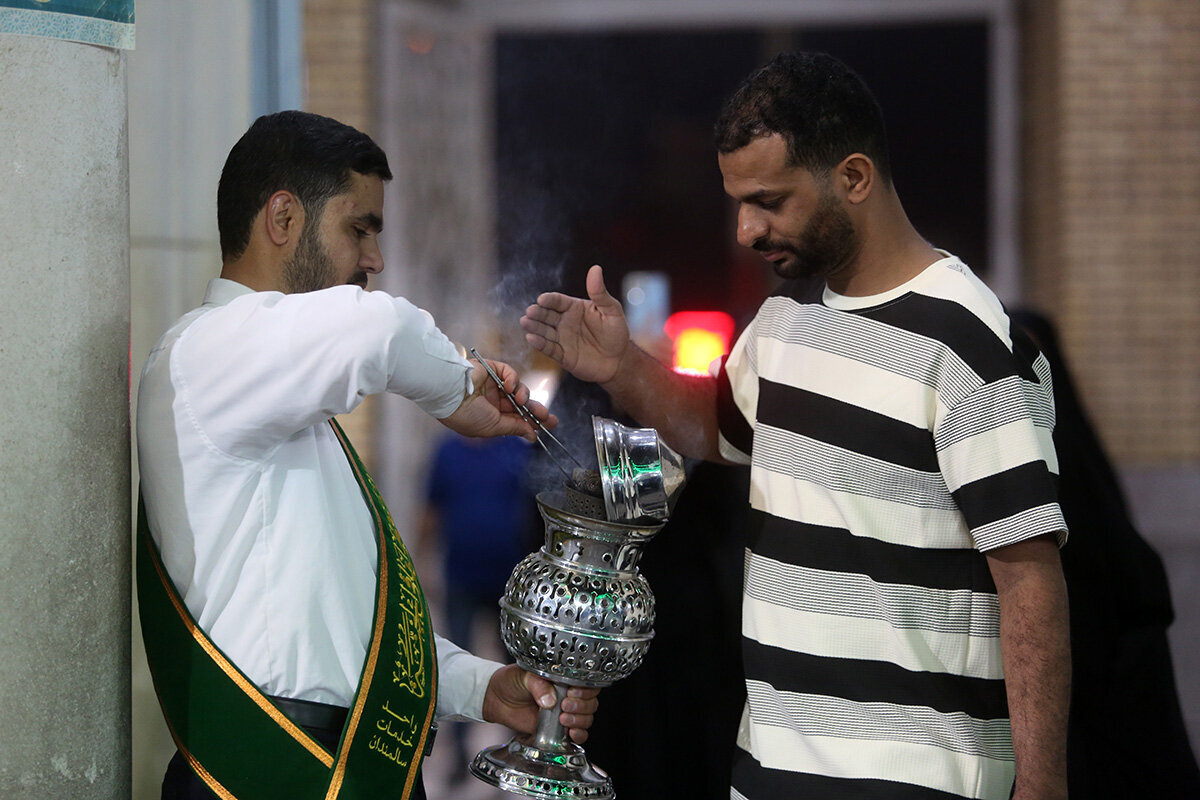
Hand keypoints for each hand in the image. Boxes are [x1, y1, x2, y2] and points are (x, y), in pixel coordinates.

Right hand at [439, 359, 556, 441]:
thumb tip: (532, 435)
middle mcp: (493, 401)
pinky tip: (509, 386)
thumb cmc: (467, 415)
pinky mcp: (492, 370)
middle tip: (548, 415)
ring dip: (524, 395)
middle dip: (536, 410)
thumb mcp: (493, 427)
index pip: (517, 419)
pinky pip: (509, 373)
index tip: (549, 424)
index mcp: (491, 417)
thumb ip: (514, 428)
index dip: (533, 421)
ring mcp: (492, 385)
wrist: (449, 393)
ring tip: (520, 399)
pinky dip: (513, 379)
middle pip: (522, 404)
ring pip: (518, 389)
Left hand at [482, 664, 600, 744]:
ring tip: (562, 718)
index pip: (587, 683)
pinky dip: (579, 735)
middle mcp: (568, 695)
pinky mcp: (558, 729)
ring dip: (579, 720)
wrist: (496, 698)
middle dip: (581, 706)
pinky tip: (570, 733)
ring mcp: (565, 713)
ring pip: (587, 718)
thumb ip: (538, 685)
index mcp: (564, 678)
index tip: (571, 692)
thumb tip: (550, 701)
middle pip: (590, 702)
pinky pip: (578, 735)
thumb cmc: (511, 681)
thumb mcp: (524, 675)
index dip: (585, 689)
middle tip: (564, 705)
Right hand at [519, 265, 630, 384]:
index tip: (542, 299)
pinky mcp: (562, 355)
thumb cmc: (616, 332)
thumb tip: (596, 268)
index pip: (558, 301)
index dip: (550, 300)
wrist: (619, 360)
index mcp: (574, 308)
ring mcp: (562, 338)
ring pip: (544, 331)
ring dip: (534, 327)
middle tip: (530, 311)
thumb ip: (600, 292)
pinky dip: (539, 344)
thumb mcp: (611, 310)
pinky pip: (549, 348)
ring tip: (525, 322)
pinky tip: (531, 338)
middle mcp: (564, 321)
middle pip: (547, 315)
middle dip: (537, 313)